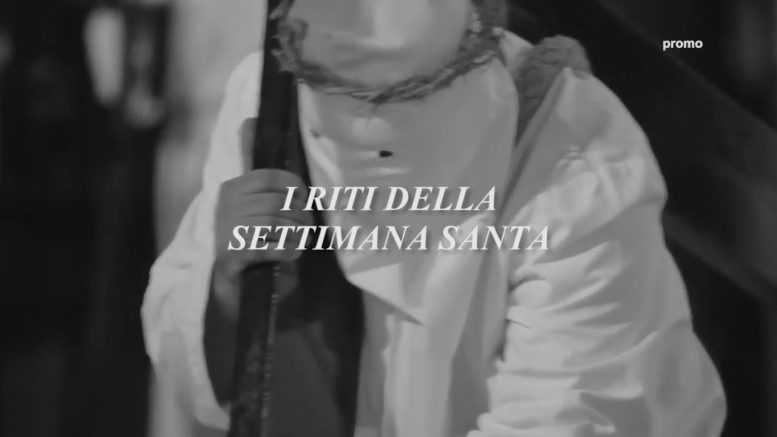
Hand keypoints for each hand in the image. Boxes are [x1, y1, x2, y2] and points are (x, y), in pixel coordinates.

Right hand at [213, 169, 312, 289]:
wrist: (222, 269)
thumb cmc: (244, 234)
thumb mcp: (252, 207)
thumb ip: (275, 197)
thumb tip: (309, 197)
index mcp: (234, 188)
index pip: (270, 178)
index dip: (294, 185)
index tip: (305, 197)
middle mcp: (229, 205)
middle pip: (276, 203)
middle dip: (300, 213)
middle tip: (309, 224)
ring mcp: (230, 229)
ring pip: (275, 225)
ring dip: (297, 232)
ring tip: (306, 238)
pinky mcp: (235, 253)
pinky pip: (270, 249)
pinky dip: (288, 250)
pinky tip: (296, 251)